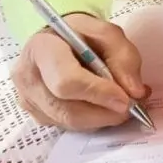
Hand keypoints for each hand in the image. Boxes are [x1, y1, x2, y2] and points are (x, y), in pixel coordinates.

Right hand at [12, 14, 146, 131]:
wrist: (59, 40)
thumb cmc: (82, 35)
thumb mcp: (108, 34)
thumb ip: (124, 58)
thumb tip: (135, 92)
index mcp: (42, 49)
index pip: (67, 81)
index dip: (99, 94)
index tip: (126, 99)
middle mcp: (28, 77)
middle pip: (68, 110)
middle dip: (105, 113)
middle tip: (131, 107)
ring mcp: (28, 99)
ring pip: (70, 123)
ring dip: (101, 119)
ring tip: (120, 104)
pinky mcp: (36, 115)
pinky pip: (68, 127)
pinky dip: (92, 121)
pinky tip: (102, 106)